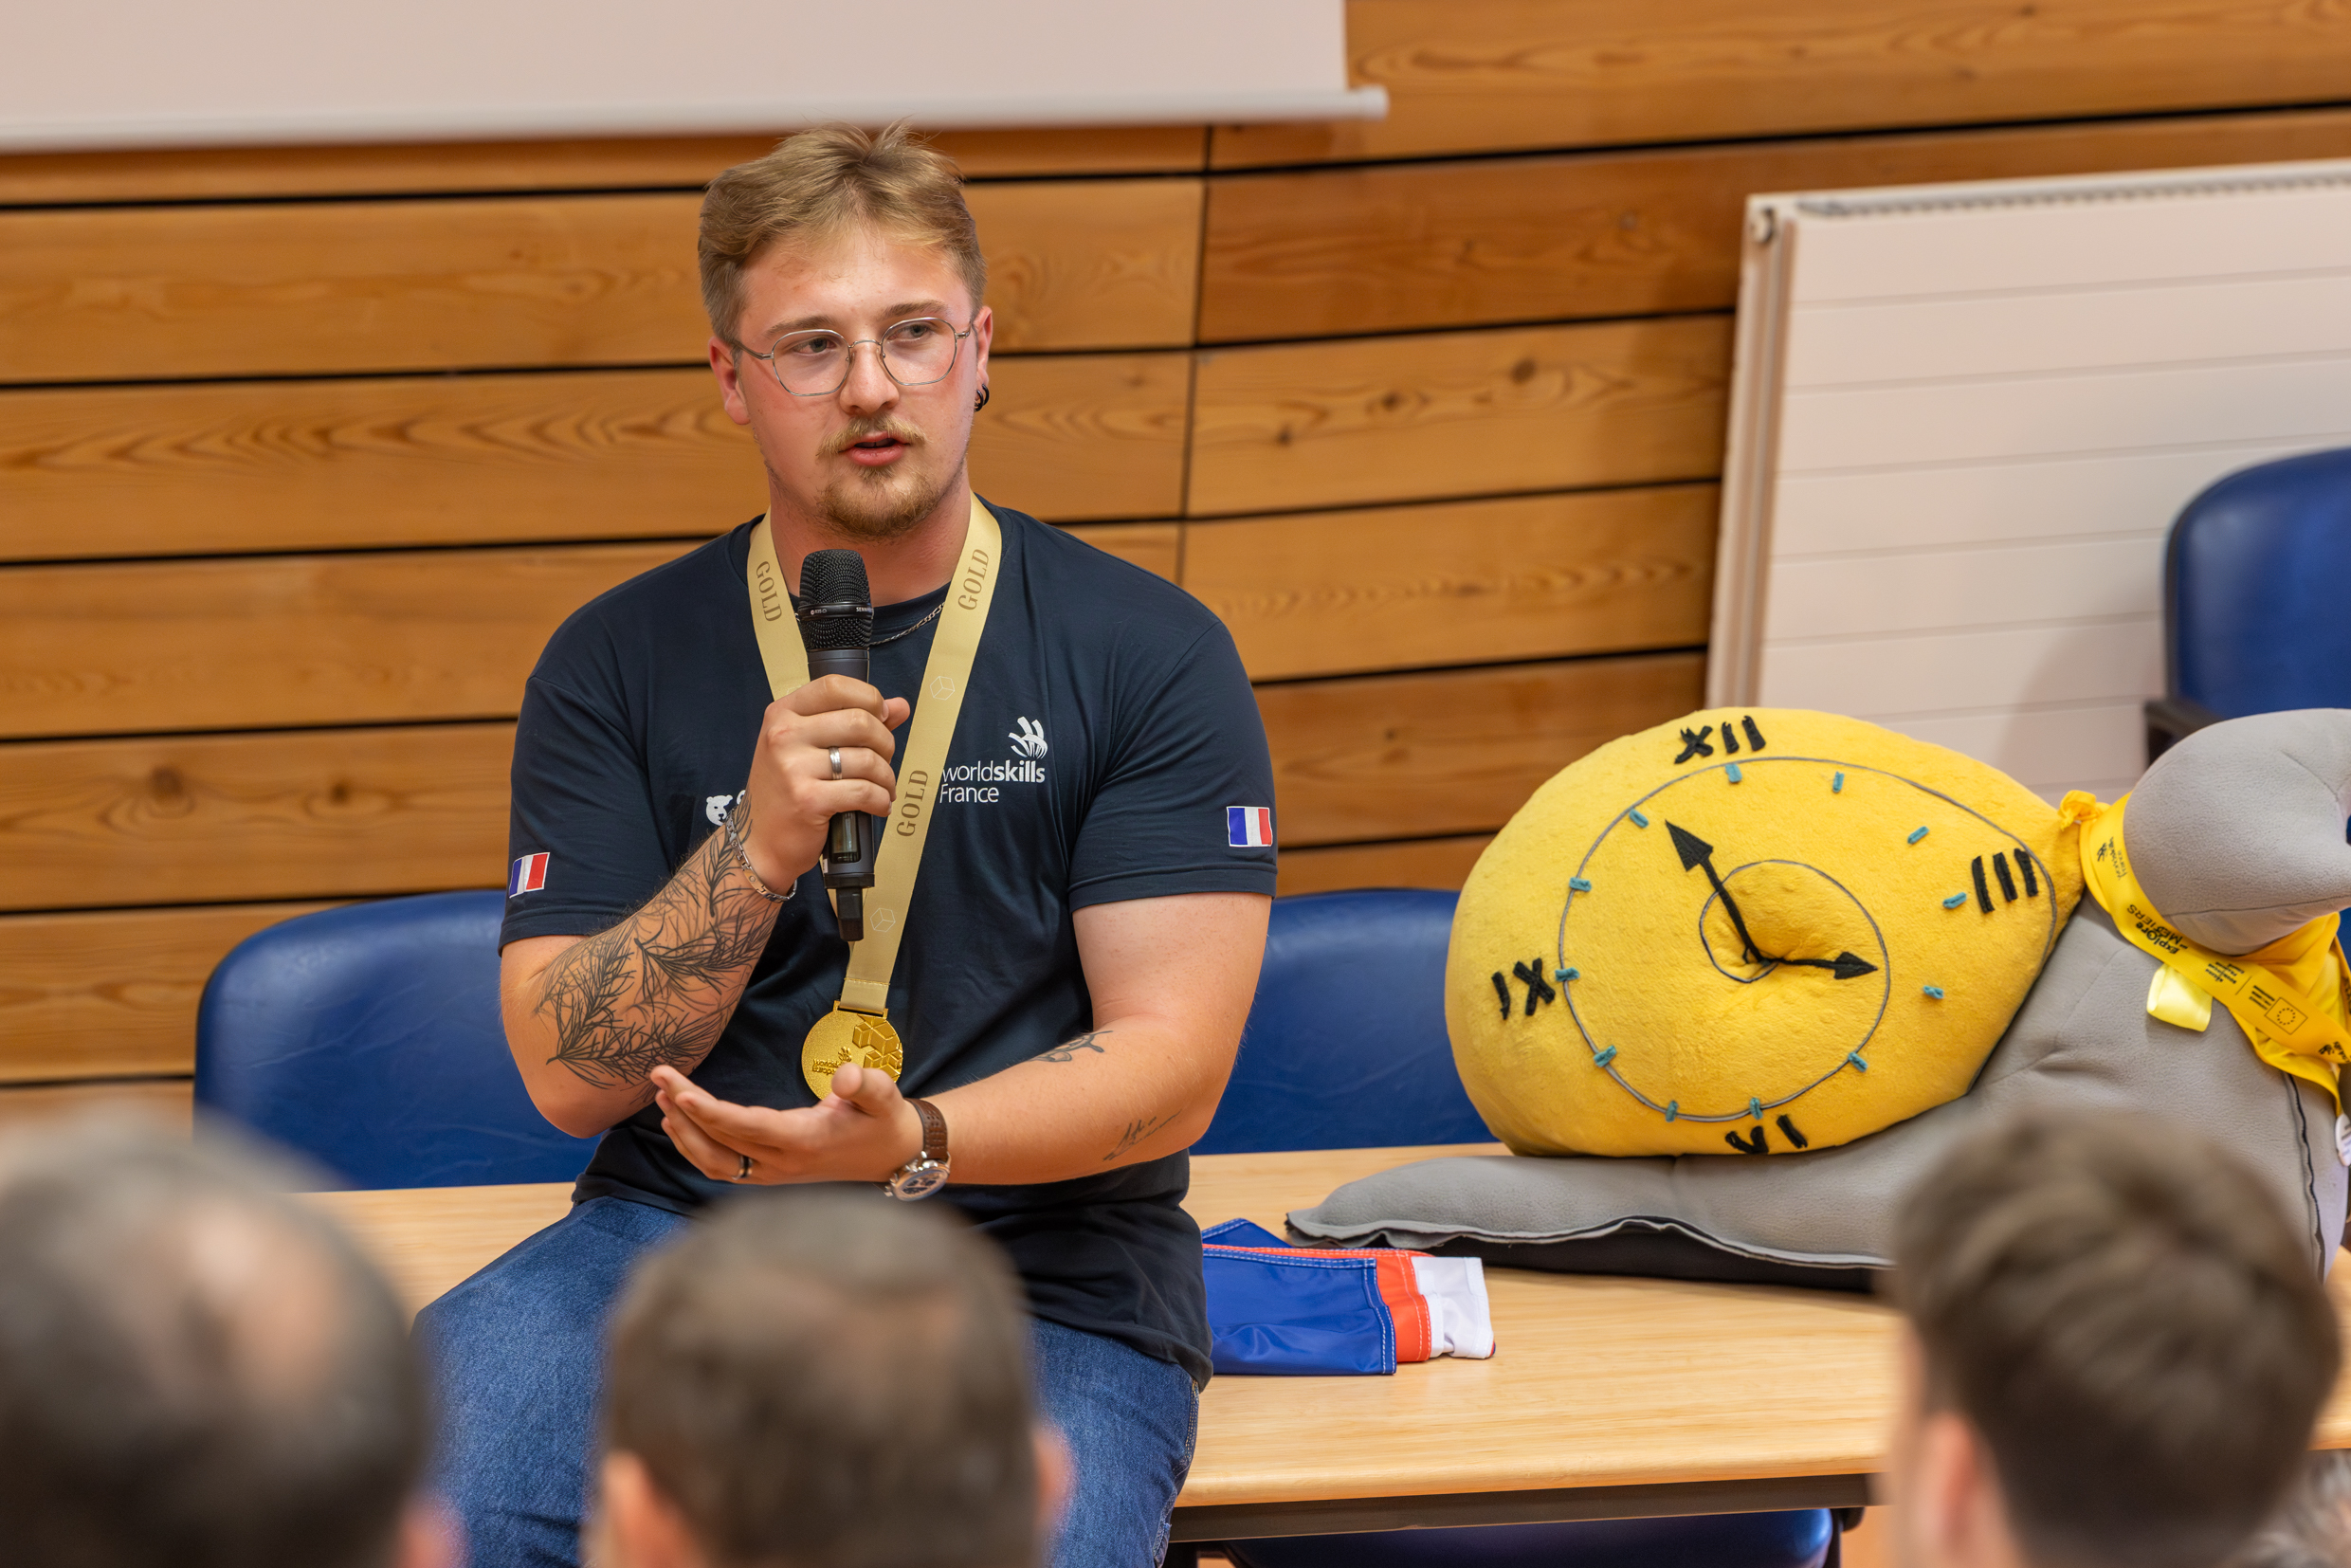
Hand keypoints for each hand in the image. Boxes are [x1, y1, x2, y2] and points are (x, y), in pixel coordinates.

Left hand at [650, 1062, 923, 1184]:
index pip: (747, 1128)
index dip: (711, 1113)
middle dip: (684, 1109)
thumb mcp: (885, 1097)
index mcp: (805, 1141)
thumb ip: (867, 1085)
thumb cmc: (884, 1121)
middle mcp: (782, 1163)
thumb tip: (845, 1078)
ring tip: (661, 1095)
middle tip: (658, 1074)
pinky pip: (721, 1166)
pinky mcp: (767, 1173)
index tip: (681, 1094)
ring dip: (683, 1131)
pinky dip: (694, 1147)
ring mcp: (772, 1173)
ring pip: (713, 1162)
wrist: (893, 1156)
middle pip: (720, 1141)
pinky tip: (679, 1122)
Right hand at [739, 675, 911, 887]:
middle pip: (859, 721)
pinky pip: (864, 791)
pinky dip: (880, 800)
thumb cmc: (787, 791)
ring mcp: (792, 767)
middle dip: (885, 743)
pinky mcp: (807, 800)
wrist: (759, 841)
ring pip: (866, 758)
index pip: (835, 686)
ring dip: (886, 777)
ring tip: (883, 788)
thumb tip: (900, 706)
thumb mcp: (807, 747)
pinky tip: (878, 805)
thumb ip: (853, 721)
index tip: (882, 717)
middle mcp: (783, 735)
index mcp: (782, 713)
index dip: (870, 698)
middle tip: (883, 762)